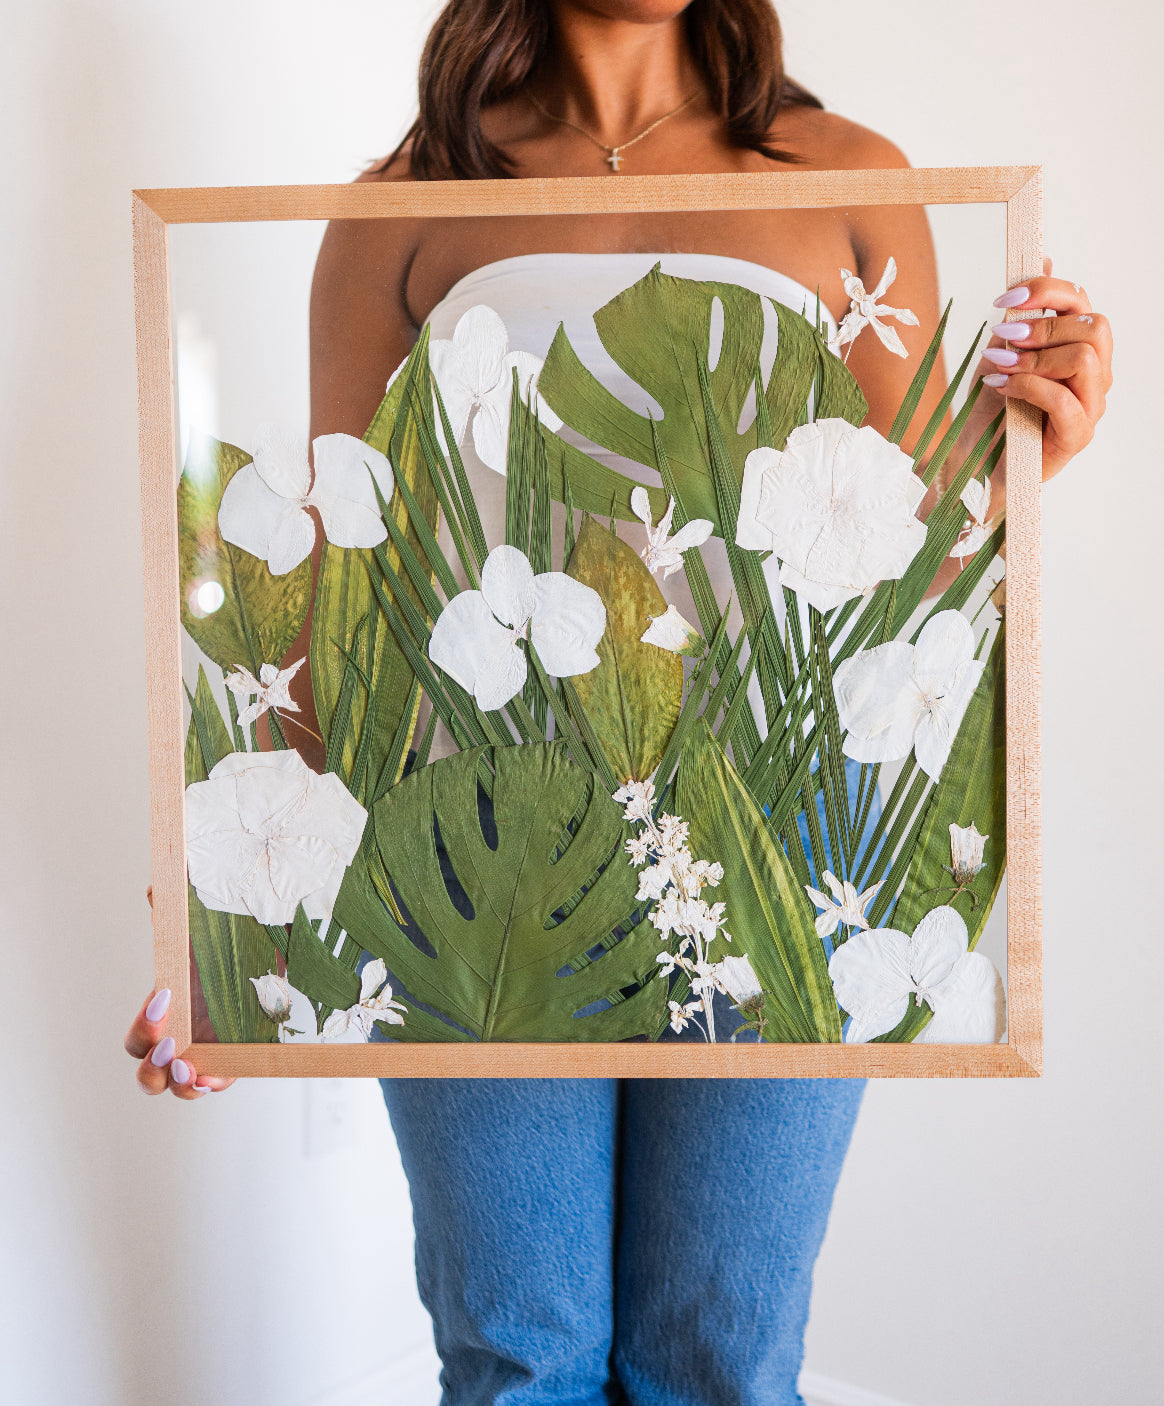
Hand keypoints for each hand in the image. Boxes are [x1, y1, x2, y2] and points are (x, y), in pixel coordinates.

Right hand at [125, 887, 235, 1098]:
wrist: (276, 947)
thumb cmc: (233, 940)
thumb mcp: (206, 927)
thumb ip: (175, 911)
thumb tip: (154, 892)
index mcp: (169, 1012)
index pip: (138, 1037)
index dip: (143, 1030)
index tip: (164, 1002)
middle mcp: (184, 1036)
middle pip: (147, 1071)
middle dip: (151, 1066)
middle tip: (171, 1047)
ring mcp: (209, 1050)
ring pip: (177, 1086)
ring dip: (178, 1084)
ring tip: (191, 1070)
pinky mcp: (236, 1057)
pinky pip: (218, 1081)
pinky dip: (212, 1084)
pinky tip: (215, 1077)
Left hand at [980, 258, 1111, 480]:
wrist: (973, 462)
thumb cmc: (990, 408)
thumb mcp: (1000, 351)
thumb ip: (1023, 314)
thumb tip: (1042, 260)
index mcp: (1079, 347)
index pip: (1082, 303)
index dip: (1047, 291)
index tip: (1003, 298)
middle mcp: (1095, 374)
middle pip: (1095, 326)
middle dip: (1045, 325)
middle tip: (1003, 337)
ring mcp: (1091, 406)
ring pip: (1086, 359)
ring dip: (1036, 357)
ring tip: (1000, 365)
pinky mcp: (1078, 436)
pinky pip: (1065, 400)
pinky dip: (1028, 387)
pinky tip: (1000, 386)